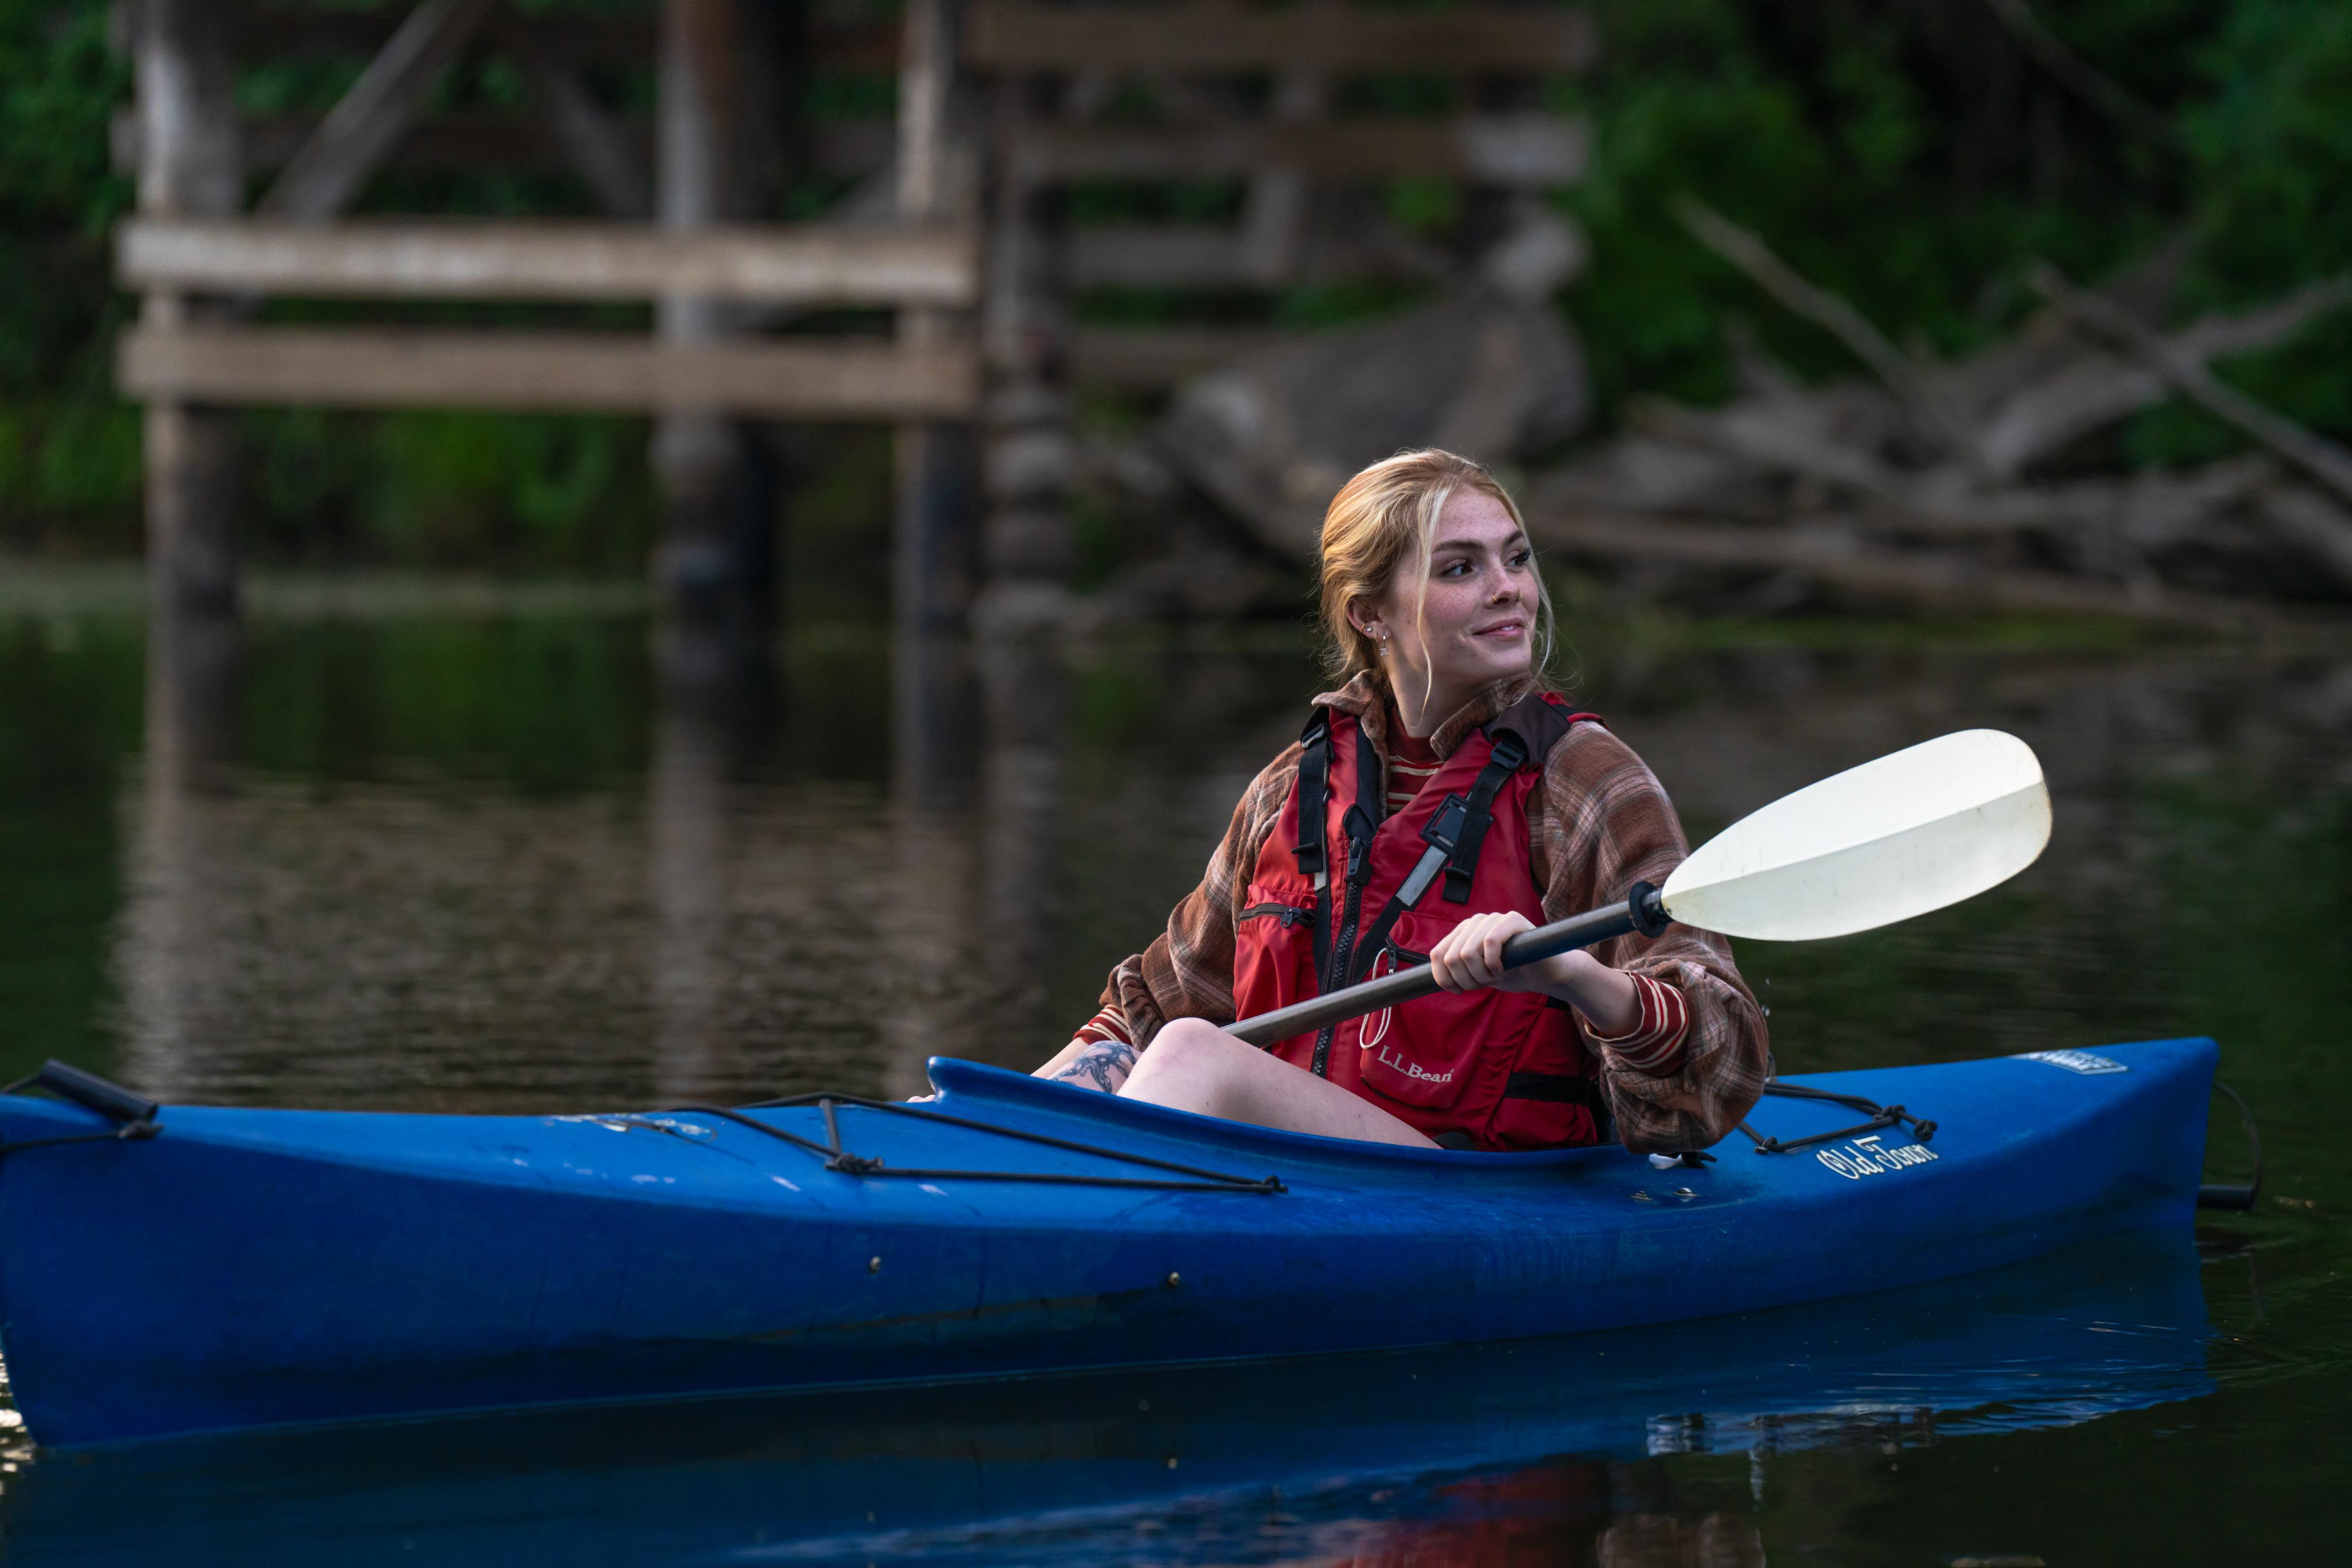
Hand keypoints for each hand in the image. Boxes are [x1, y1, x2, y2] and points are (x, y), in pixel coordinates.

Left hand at [1428, 911, 1562, 994]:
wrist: (1544, 974)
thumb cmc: (1511, 973)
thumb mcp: (1478, 974)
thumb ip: (1458, 971)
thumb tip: (1437, 979)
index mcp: (1463, 932)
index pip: (1437, 954)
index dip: (1444, 978)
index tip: (1459, 991)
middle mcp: (1475, 921)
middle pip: (1452, 957)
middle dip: (1466, 980)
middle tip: (1484, 984)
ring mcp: (1493, 918)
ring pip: (1468, 952)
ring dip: (1480, 974)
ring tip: (1494, 977)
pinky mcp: (1512, 919)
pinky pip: (1490, 942)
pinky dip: (1494, 964)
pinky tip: (1503, 969)